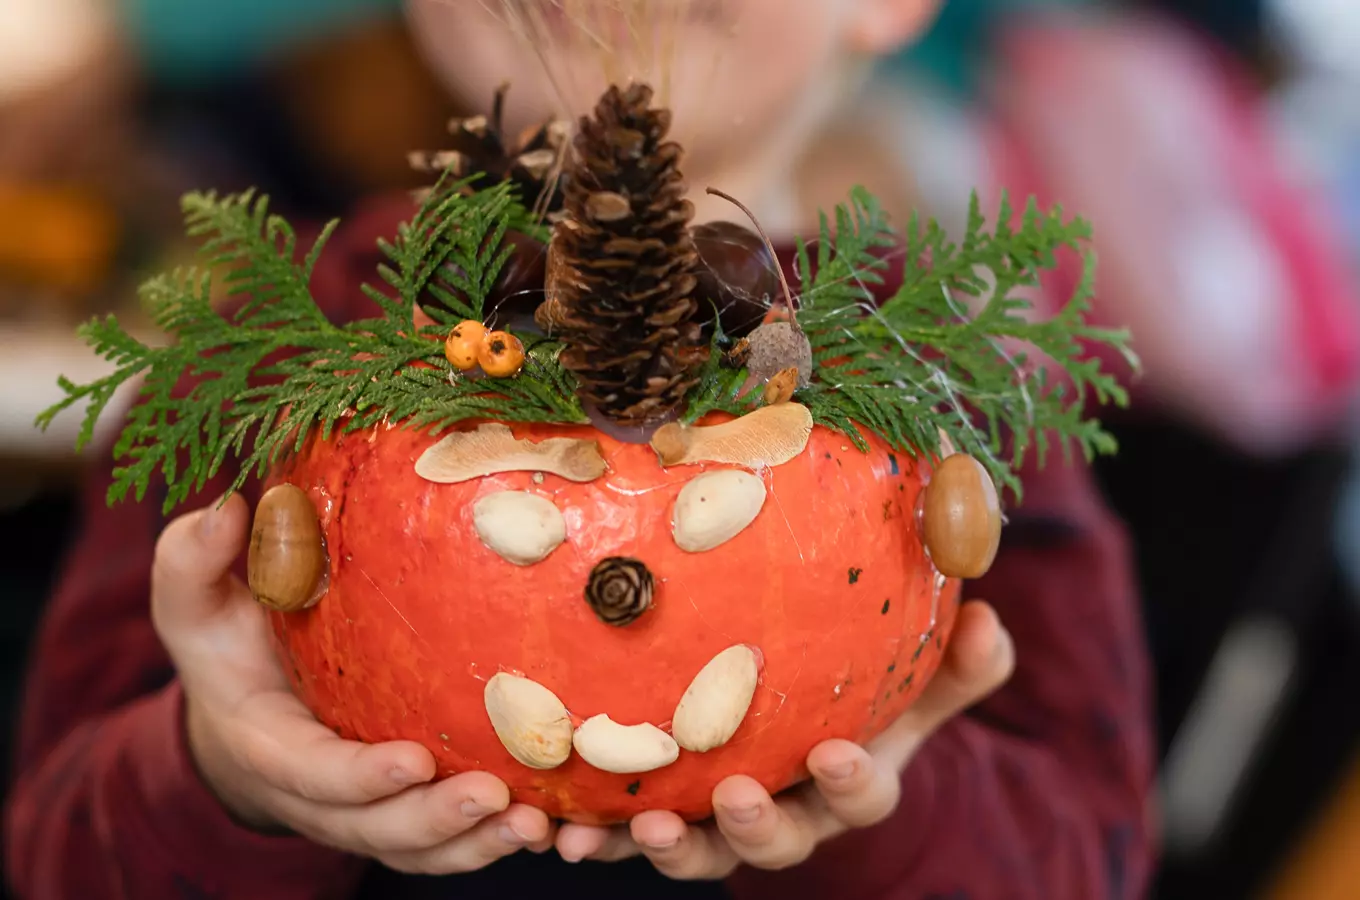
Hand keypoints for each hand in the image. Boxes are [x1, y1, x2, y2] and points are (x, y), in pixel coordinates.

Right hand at [151, 493, 552, 873]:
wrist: (246, 705)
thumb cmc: (227, 643)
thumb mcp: (196, 601)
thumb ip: (194, 560)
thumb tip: (225, 511)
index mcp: (268, 744)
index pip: (312, 772)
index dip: (360, 777)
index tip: (414, 759)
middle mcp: (318, 794)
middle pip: (374, 827)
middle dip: (432, 820)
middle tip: (493, 796)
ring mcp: (363, 811)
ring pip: (418, 847)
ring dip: (475, 844)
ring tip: (536, 824)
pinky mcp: (402, 810)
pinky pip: (446, 843)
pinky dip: (493, 841)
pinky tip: (551, 823)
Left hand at [555, 600, 1014, 876]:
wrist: (811, 736)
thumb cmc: (866, 702)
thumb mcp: (914, 682)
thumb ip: (957, 663)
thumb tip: (989, 620)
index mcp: (848, 782)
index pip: (861, 793)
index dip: (850, 781)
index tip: (834, 752)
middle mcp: (789, 814)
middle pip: (775, 839)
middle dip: (754, 828)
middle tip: (733, 798)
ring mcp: (723, 823)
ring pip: (698, 851)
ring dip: (664, 847)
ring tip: (630, 829)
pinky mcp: (668, 815)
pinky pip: (630, 833)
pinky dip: (598, 834)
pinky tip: (558, 826)